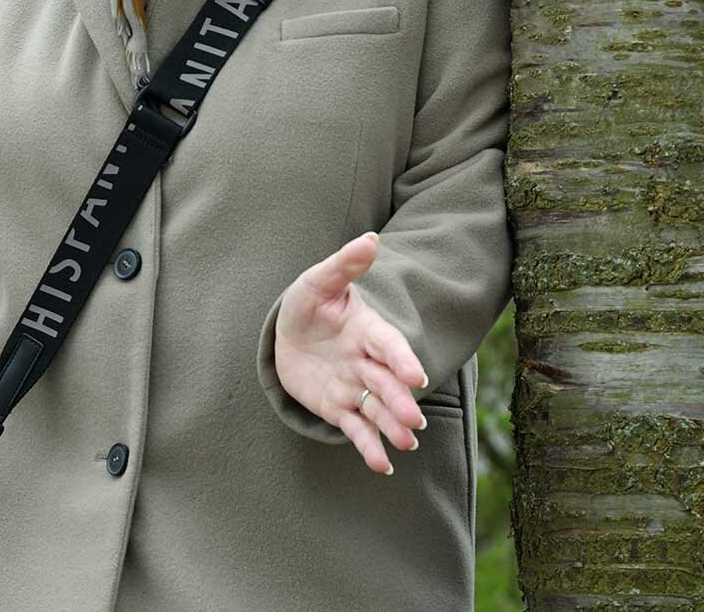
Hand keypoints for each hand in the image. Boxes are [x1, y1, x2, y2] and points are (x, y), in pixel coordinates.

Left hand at [274, 231, 429, 474]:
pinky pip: (356, 428)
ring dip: (391, 426)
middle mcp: (366, 362)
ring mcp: (354, 387)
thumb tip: (370, 239)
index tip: (415, 376)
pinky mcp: (339, 408)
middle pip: (386, 383)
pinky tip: (382, 465)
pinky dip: (369, 447)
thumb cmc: (308, 304)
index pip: (388, 345)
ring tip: (407, 443)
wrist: (288, 335)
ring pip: (377, 409)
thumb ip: (343, 265)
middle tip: (414, 420)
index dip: (402, 359)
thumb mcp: (318, 282)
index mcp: (366, 330)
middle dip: (400, 401)